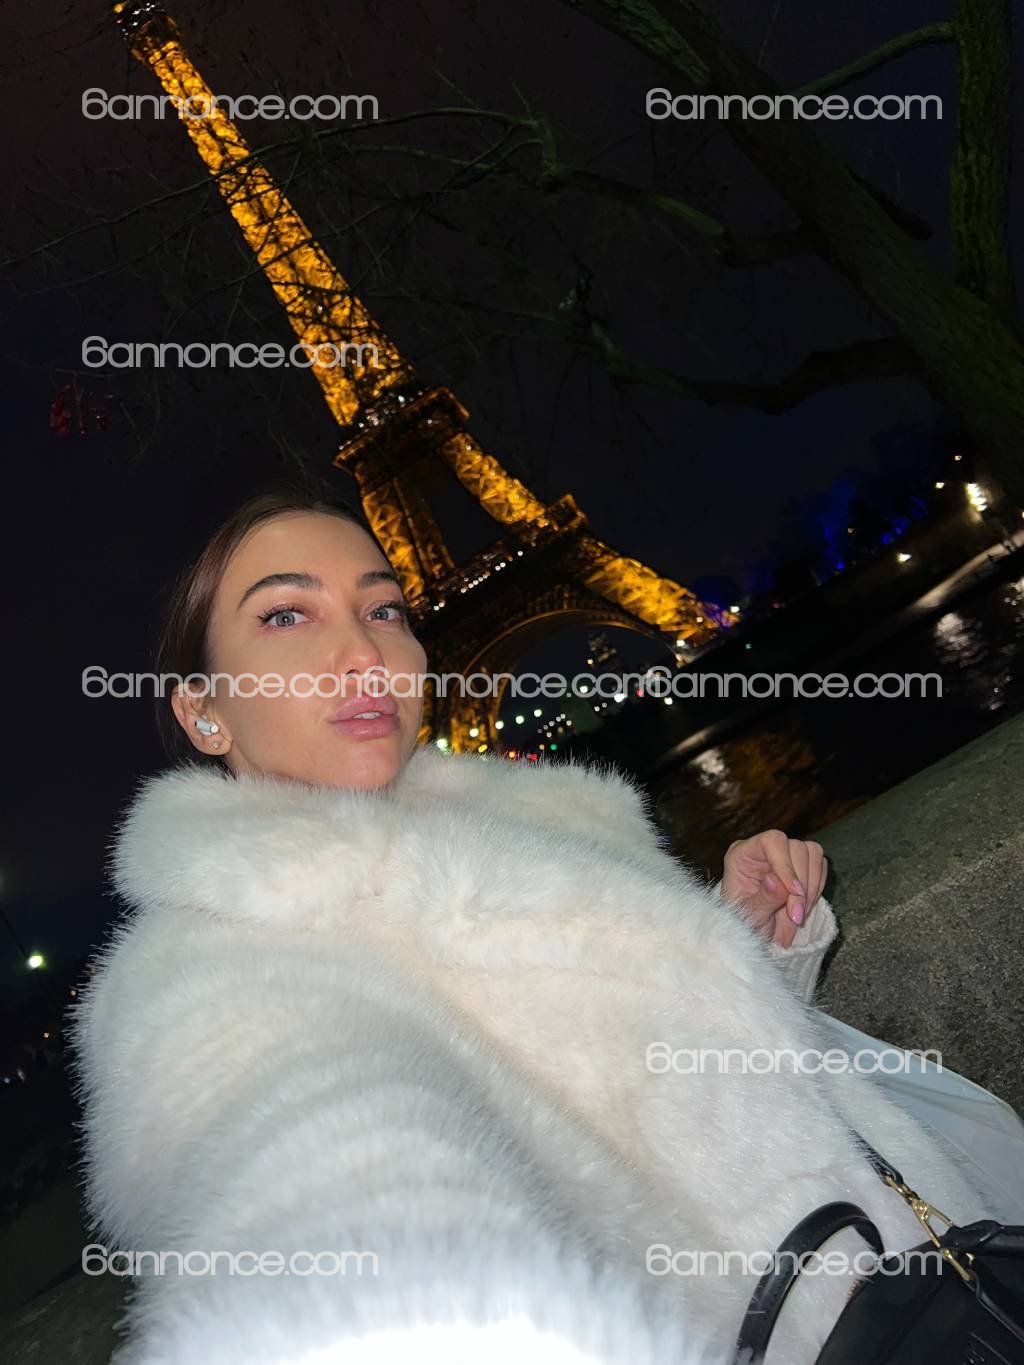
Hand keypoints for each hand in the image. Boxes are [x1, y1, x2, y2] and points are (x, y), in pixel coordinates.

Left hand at [722, 831, 827, 947]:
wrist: (759, 938)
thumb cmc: (746, 925)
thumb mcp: (750, 917)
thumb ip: (763, 898)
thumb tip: (775, 880)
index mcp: (743, 855)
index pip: (771, 841)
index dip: (786, 865)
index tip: (793, 892)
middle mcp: (764, 851)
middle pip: (796, 848)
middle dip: (801, 884)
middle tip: (796, 915)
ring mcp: (785, 857)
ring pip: (812, 854)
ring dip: (811, 887)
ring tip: (798, 913)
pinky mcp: (803, 866)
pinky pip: (820, 866)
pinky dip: (817, 888)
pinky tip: (804, 906)